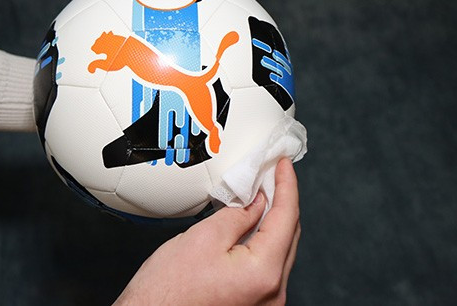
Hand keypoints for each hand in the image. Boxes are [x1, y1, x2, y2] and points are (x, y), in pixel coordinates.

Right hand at [115, 158, 300, 304]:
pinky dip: (262, 242)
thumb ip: (237, 215)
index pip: (287, 217)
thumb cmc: (168, 291)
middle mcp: (272, 293)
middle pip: (289, 235)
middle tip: (271, 175)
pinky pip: (267, 267)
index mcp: (263, 273)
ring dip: (272, 222)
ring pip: (279, 251)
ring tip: (260, 195)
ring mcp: (265, 303)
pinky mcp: (252, 305)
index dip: (286, 185)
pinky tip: (250, 226)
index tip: (283, 164)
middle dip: (281, 202)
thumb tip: (256, 201)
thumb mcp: (204, 238)